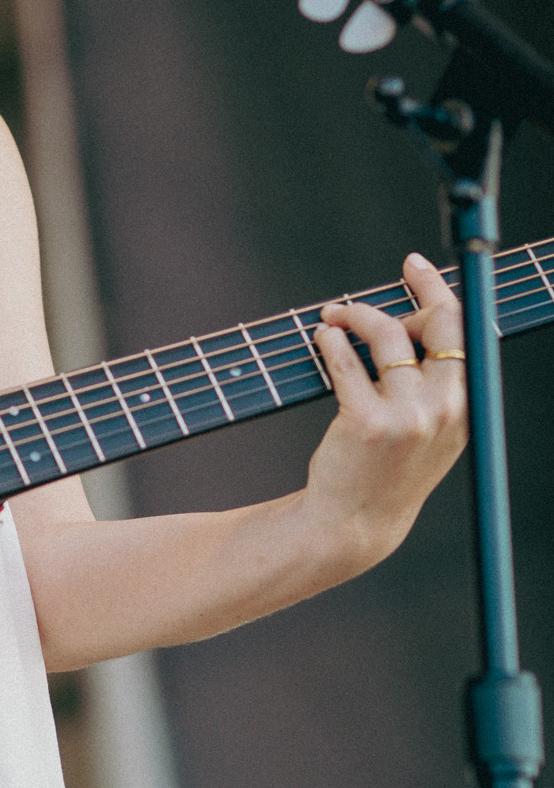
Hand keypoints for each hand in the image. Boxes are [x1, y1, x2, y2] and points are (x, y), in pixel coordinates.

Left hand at [304, 252, 468, 572]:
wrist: (356, 520)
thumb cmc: (387, 468)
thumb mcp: (427, 427)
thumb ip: (429, 380)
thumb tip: (408, 317)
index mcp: (464, 404)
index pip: (462, 329)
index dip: (437, 290)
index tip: (415, 267)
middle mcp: (445, 407)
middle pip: (435, 321)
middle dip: (412, 287)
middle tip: (383, 279)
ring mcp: (407, 416)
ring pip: (384, 334)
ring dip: (353, 314)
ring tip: (332, 317)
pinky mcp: (366, 421)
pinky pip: (345, 360)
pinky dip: (330, 339)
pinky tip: (322, 336)